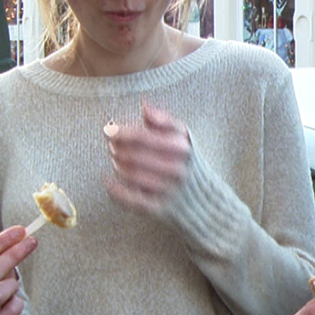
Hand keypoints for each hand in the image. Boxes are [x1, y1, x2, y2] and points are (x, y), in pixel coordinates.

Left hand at [104, 99, 191, 216]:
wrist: (205, 202)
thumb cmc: (187, 163)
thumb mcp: (184, 138)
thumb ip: (164, 120)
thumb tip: (144, 105)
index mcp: (182, 148)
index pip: (143, 136)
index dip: (121, 132)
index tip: (110, 129)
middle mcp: (177, 169)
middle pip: (132, 154)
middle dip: (116, 148)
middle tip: (112, 145)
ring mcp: (167, 191)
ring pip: (128, 174)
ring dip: (116, 164)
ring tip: (116, 159)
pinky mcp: (158, 209)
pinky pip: (129, 199)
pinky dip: (114, 189)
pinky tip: (109, 180)